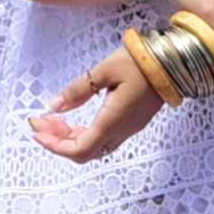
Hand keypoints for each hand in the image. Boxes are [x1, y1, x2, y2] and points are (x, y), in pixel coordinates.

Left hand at [31, 49, 167, 162]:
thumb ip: (77, 91)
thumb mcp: (104, 71)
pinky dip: (84, 133)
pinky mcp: (133, 122)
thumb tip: (54, 107)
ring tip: (54, 120)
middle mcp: (122, 130)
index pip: (80, 149)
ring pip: (94, 146)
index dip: (55, 146)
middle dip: (58, 140)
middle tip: (41, 122)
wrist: (175, 62)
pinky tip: (74, 119)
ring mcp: (129, 128)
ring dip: (70, 138)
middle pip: (85, 151)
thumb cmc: (142, 63)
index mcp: (113, 120)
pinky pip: (104, 138)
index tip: (37, 131)